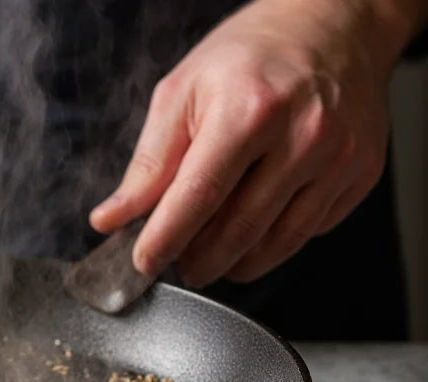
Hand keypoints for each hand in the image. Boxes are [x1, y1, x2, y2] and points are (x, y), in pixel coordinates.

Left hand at [89, 0, 405, 286]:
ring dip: (235, 262)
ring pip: (278, 242)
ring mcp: (340, 157)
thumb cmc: (251, 56)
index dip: (165, 239)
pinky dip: (274, 243)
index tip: (145, 262)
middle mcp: (303, 135)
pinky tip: (255, 229)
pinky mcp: (362, 173)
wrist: (333, 25)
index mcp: (249, 109)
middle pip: (239, 228)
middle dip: (199, 259)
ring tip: (210, 257)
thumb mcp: (183, 93)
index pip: (198, 195)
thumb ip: (149, 163)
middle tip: (179, 264)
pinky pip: (310, 231)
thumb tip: (113, 217)